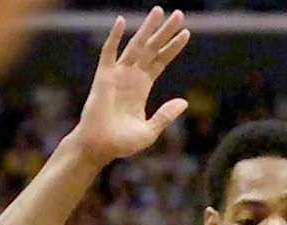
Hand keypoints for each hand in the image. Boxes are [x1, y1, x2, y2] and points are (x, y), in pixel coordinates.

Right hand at [70, 7, 189, 166]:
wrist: (100, 147)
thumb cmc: (122, 142)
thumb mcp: (151, 130)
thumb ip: (166, 115)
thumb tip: (184, 102)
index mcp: (141, 87)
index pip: (160, 61)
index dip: (172, 47)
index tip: (186, 33)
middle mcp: (131, 76)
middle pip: (152, 48)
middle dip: (164, 31)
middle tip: (179, 14)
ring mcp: (117, 75)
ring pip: (136, 45)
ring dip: (148, 29)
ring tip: (160, 12)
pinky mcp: (103, 77)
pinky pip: (109, 52)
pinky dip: (114, 37)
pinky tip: (122, 21)